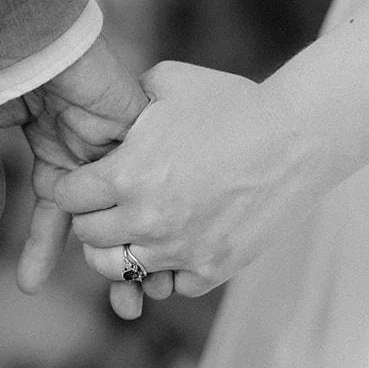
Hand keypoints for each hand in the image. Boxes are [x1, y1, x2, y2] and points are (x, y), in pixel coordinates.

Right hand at [0, 36, 175, 317]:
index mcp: (52, 142)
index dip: (45, 247)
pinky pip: (146, 171)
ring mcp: (111, 132)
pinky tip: (152, 251)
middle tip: (122, 311)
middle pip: (106, 213)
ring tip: (139, 298)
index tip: (30, 285)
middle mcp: (87, 142)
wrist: (3, 27)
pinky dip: (147, 213)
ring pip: (131, 201)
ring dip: (138, 248)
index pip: (58, 208)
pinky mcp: (131, 119)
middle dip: (111, 262)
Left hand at [54, 60, 310, 295]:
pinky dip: (168, 270)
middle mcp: (145, 219)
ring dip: (122, 249)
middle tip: (111, 203)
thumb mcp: (170, 82)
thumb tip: (102, 104)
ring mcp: (178, 250)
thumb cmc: (235, 104)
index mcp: (126, 175)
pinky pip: (169, 286)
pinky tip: (178, 241)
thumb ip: (125, 97)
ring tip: (137, 229)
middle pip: (87, 237)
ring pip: (117, 271)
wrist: (300, 138)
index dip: (75, 185)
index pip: (68, 197)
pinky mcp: (211, 270)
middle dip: (93, 217)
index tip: (88, 179)